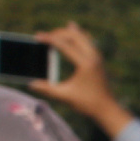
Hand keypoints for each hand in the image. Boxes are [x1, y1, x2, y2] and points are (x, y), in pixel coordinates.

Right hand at [26, 23, 133, 137]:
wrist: (108, 109)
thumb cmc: (87, 103)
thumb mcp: (65, 96)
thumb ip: (47, 89)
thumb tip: (31, 84)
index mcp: (85, 64)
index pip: (65, 45)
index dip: (50, 39)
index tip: (38, 36)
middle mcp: (93, 57)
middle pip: (75, 35)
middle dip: (58, 33)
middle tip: (44, 36)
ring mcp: (98, 57)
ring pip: (83, 36)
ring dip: (68, 32)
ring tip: (54, 33)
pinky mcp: (98, 59)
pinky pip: (88, 41)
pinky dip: (77, 35)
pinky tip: (73, 31)